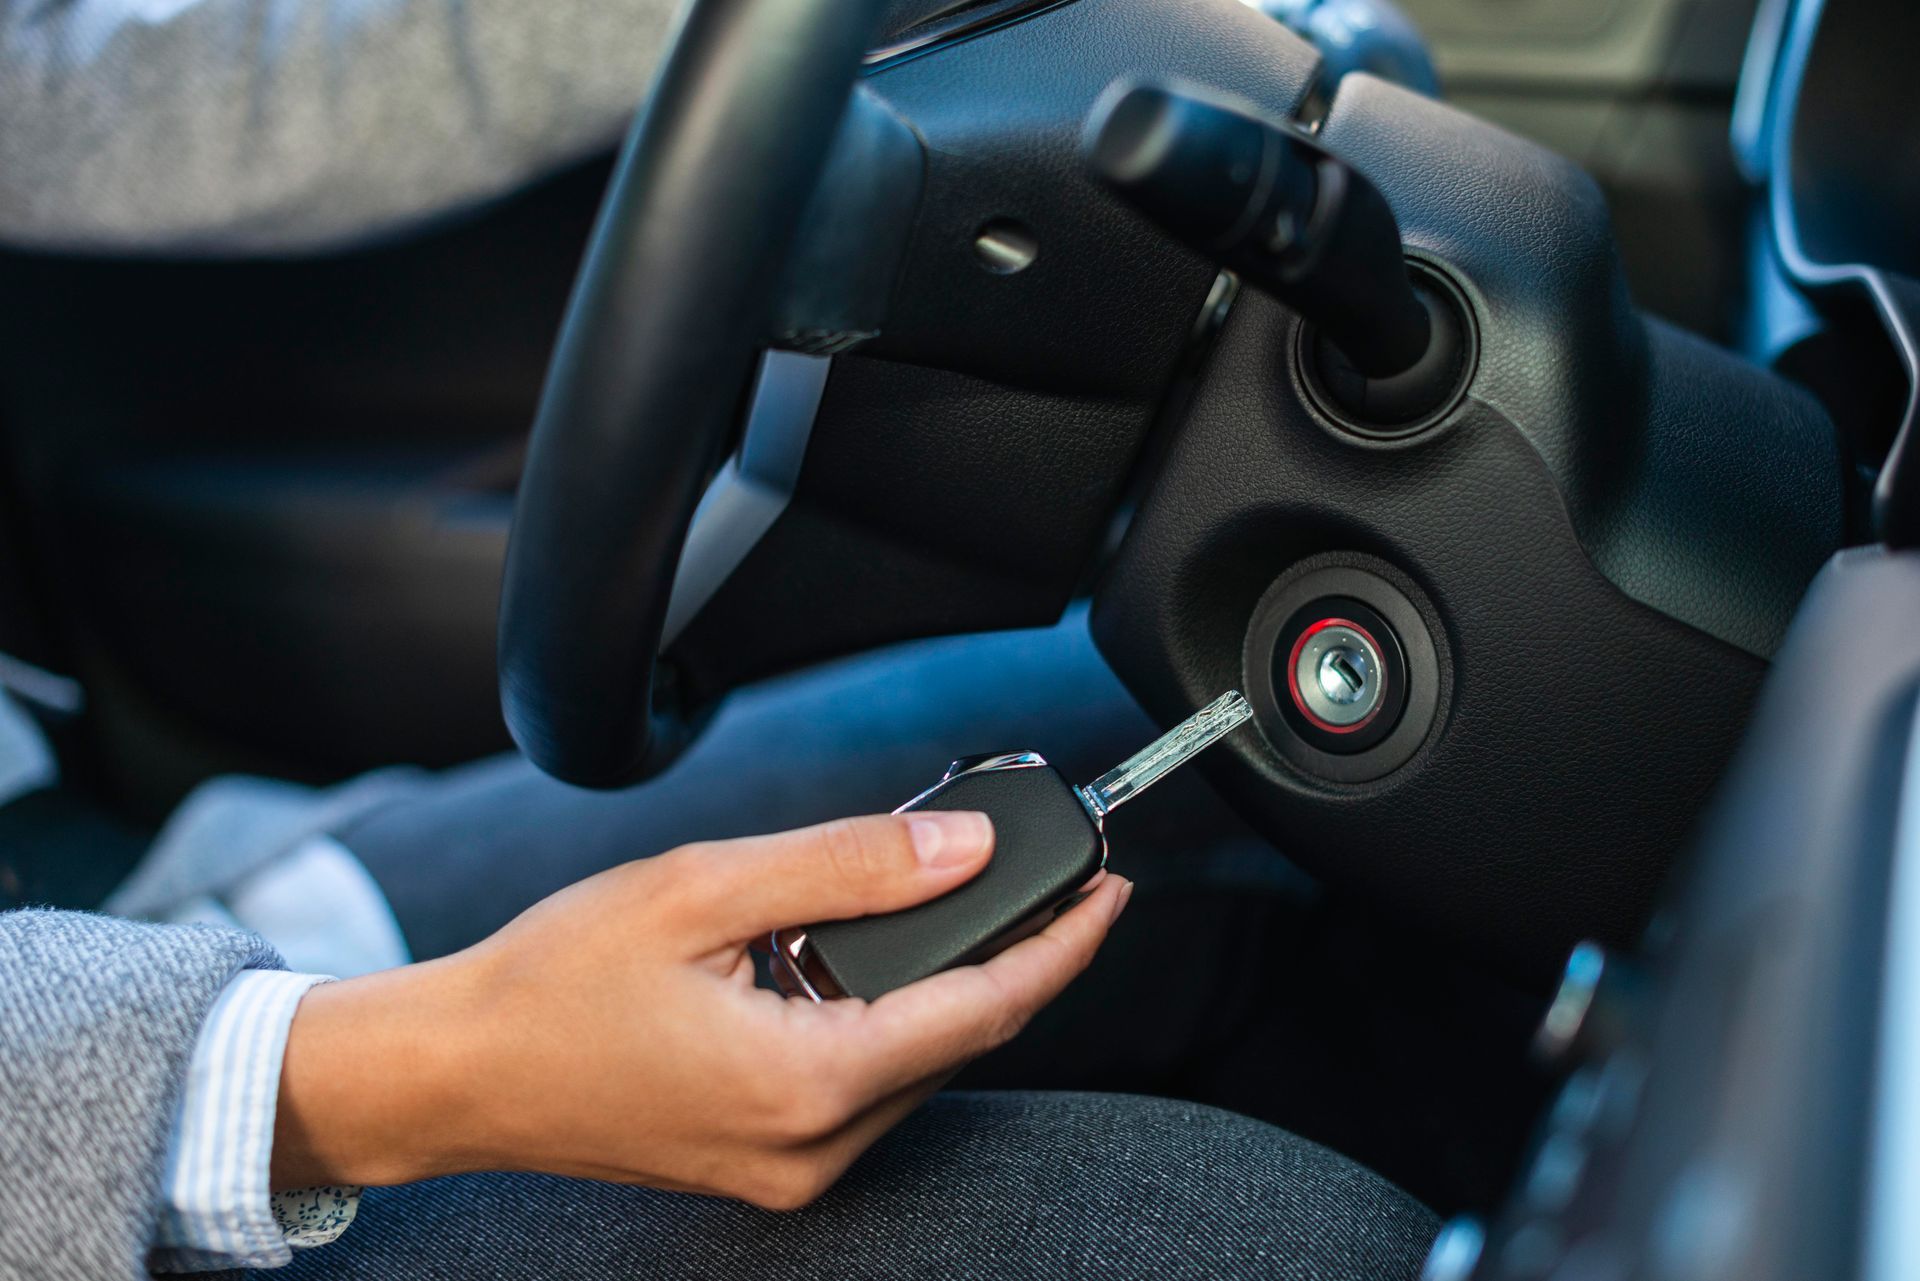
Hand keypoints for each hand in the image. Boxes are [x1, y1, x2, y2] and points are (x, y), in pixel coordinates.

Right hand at [270, 812, 1130, 1208]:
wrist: (455, 1073)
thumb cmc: (554, 981)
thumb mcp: (704, 889)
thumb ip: (849, 866)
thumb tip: (966, 847)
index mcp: (808, 1083)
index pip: (986, 1008)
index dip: (1062, 943)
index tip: (1112, 889)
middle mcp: (812, 1150)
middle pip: (960, 1039)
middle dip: (1008, 952)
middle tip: (1034, 869)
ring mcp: (787, 1171)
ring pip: (916, 1064)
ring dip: (944, 986)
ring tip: (948, 899)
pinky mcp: (763, 1166)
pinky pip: (866, 1087)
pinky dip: (887, 1021)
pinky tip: (866, 961)